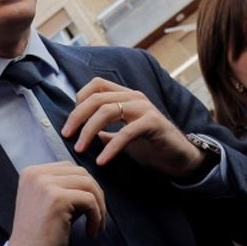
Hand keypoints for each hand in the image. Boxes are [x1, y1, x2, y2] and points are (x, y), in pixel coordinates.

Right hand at [8, 162, 105, 245]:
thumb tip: (91, 183)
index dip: (85, 187)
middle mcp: (36, 175)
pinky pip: (90, 200)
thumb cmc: (40, 237)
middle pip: (81, 173)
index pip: (69, 168)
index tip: (89, 209)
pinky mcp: (57, 199)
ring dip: (99, 206)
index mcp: (31, 173)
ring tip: (96, 225)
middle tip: (97, 217)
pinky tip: (91, 232)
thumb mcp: (47, 203)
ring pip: (88, 185)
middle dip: (96, 195)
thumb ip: (62, 187)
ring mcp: (45, 185)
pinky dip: (96, 217)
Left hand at [62, 77, 204, 177]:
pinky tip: (102, 161)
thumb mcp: (121, 135)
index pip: (96, 85)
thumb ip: (105, 130)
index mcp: (125, 96)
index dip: (79, 100)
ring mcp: (144, 108)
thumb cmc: (150, 146)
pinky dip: (110, 147)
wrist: (180, 158)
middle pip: (97, 98)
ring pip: (107, 110)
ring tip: (80, 149)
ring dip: (88, 130)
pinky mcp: (153, 123)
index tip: (70, 122)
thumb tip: (81, 132)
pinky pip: (126, 132)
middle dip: (77, 117)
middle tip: (66, 136)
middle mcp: (134, 97)